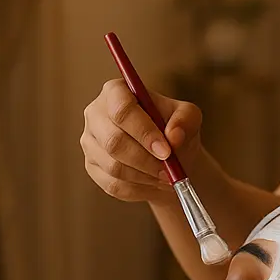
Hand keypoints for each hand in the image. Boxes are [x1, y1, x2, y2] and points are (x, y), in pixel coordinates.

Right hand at [81, 79, 205, 204]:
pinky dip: (139, 188)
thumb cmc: (175, 129)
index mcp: (116, 92)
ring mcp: (90, 142)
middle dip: (145, 160)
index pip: (122, 110)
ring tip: (167, 176)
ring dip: (145, 176)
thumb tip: (173, 136)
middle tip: (169, 170)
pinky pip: (113, 184)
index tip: (166, 151)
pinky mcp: (91, 166)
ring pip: (113, 166)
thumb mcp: (189, 117)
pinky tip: (153, 182)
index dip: (143, 132)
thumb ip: (185, 120)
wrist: (170, 156)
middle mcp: (96, 114)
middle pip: (113, 141)